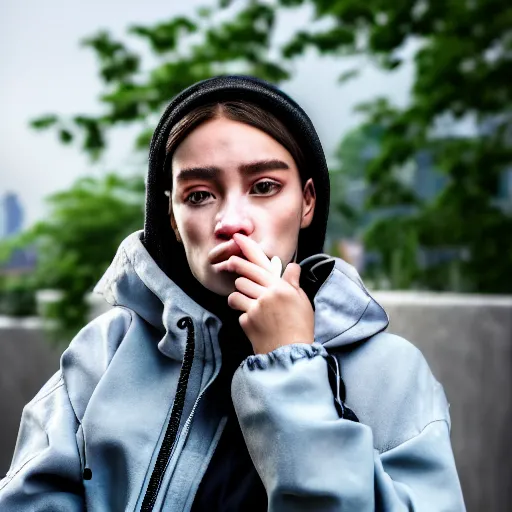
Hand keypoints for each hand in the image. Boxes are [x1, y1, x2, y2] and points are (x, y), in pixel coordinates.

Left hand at [221, 233, 314, 353]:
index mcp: (282, 287)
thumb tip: (293, 267)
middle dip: (235, 265)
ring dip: (240, 294)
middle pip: (244, 274)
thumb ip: (293, 283)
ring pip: (237, 291)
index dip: (247, 248)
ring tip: (251, 303)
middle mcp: (267, 294)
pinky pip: (239, 310)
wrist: (290, 353)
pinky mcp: (247, 320)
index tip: (236, 238)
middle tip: (229, 262)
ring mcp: (255, 307)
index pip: (261, 263)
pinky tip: (255, 321)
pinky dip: (244, 313)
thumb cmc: (300, 327)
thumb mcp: (302, 302)